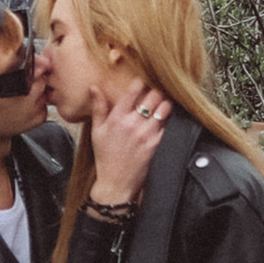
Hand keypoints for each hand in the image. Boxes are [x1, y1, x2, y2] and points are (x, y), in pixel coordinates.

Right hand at [86, 83, 170, 211]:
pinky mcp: (156, 143)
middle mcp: (133, 124)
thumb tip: (95, 87)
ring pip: (164, 108)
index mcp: (117, 118)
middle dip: (155, 90)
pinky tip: (165, 117)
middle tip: (155, 90)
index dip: (141, 81)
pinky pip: (168, 125)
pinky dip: (168, 118)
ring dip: (165, 102)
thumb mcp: (97, 131)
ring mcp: (146, 134)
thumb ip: (98, 107)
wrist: (115, 182)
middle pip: (153, 96)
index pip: (133, 91)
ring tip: (163, 102)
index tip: (143, 80)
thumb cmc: (105, 157)